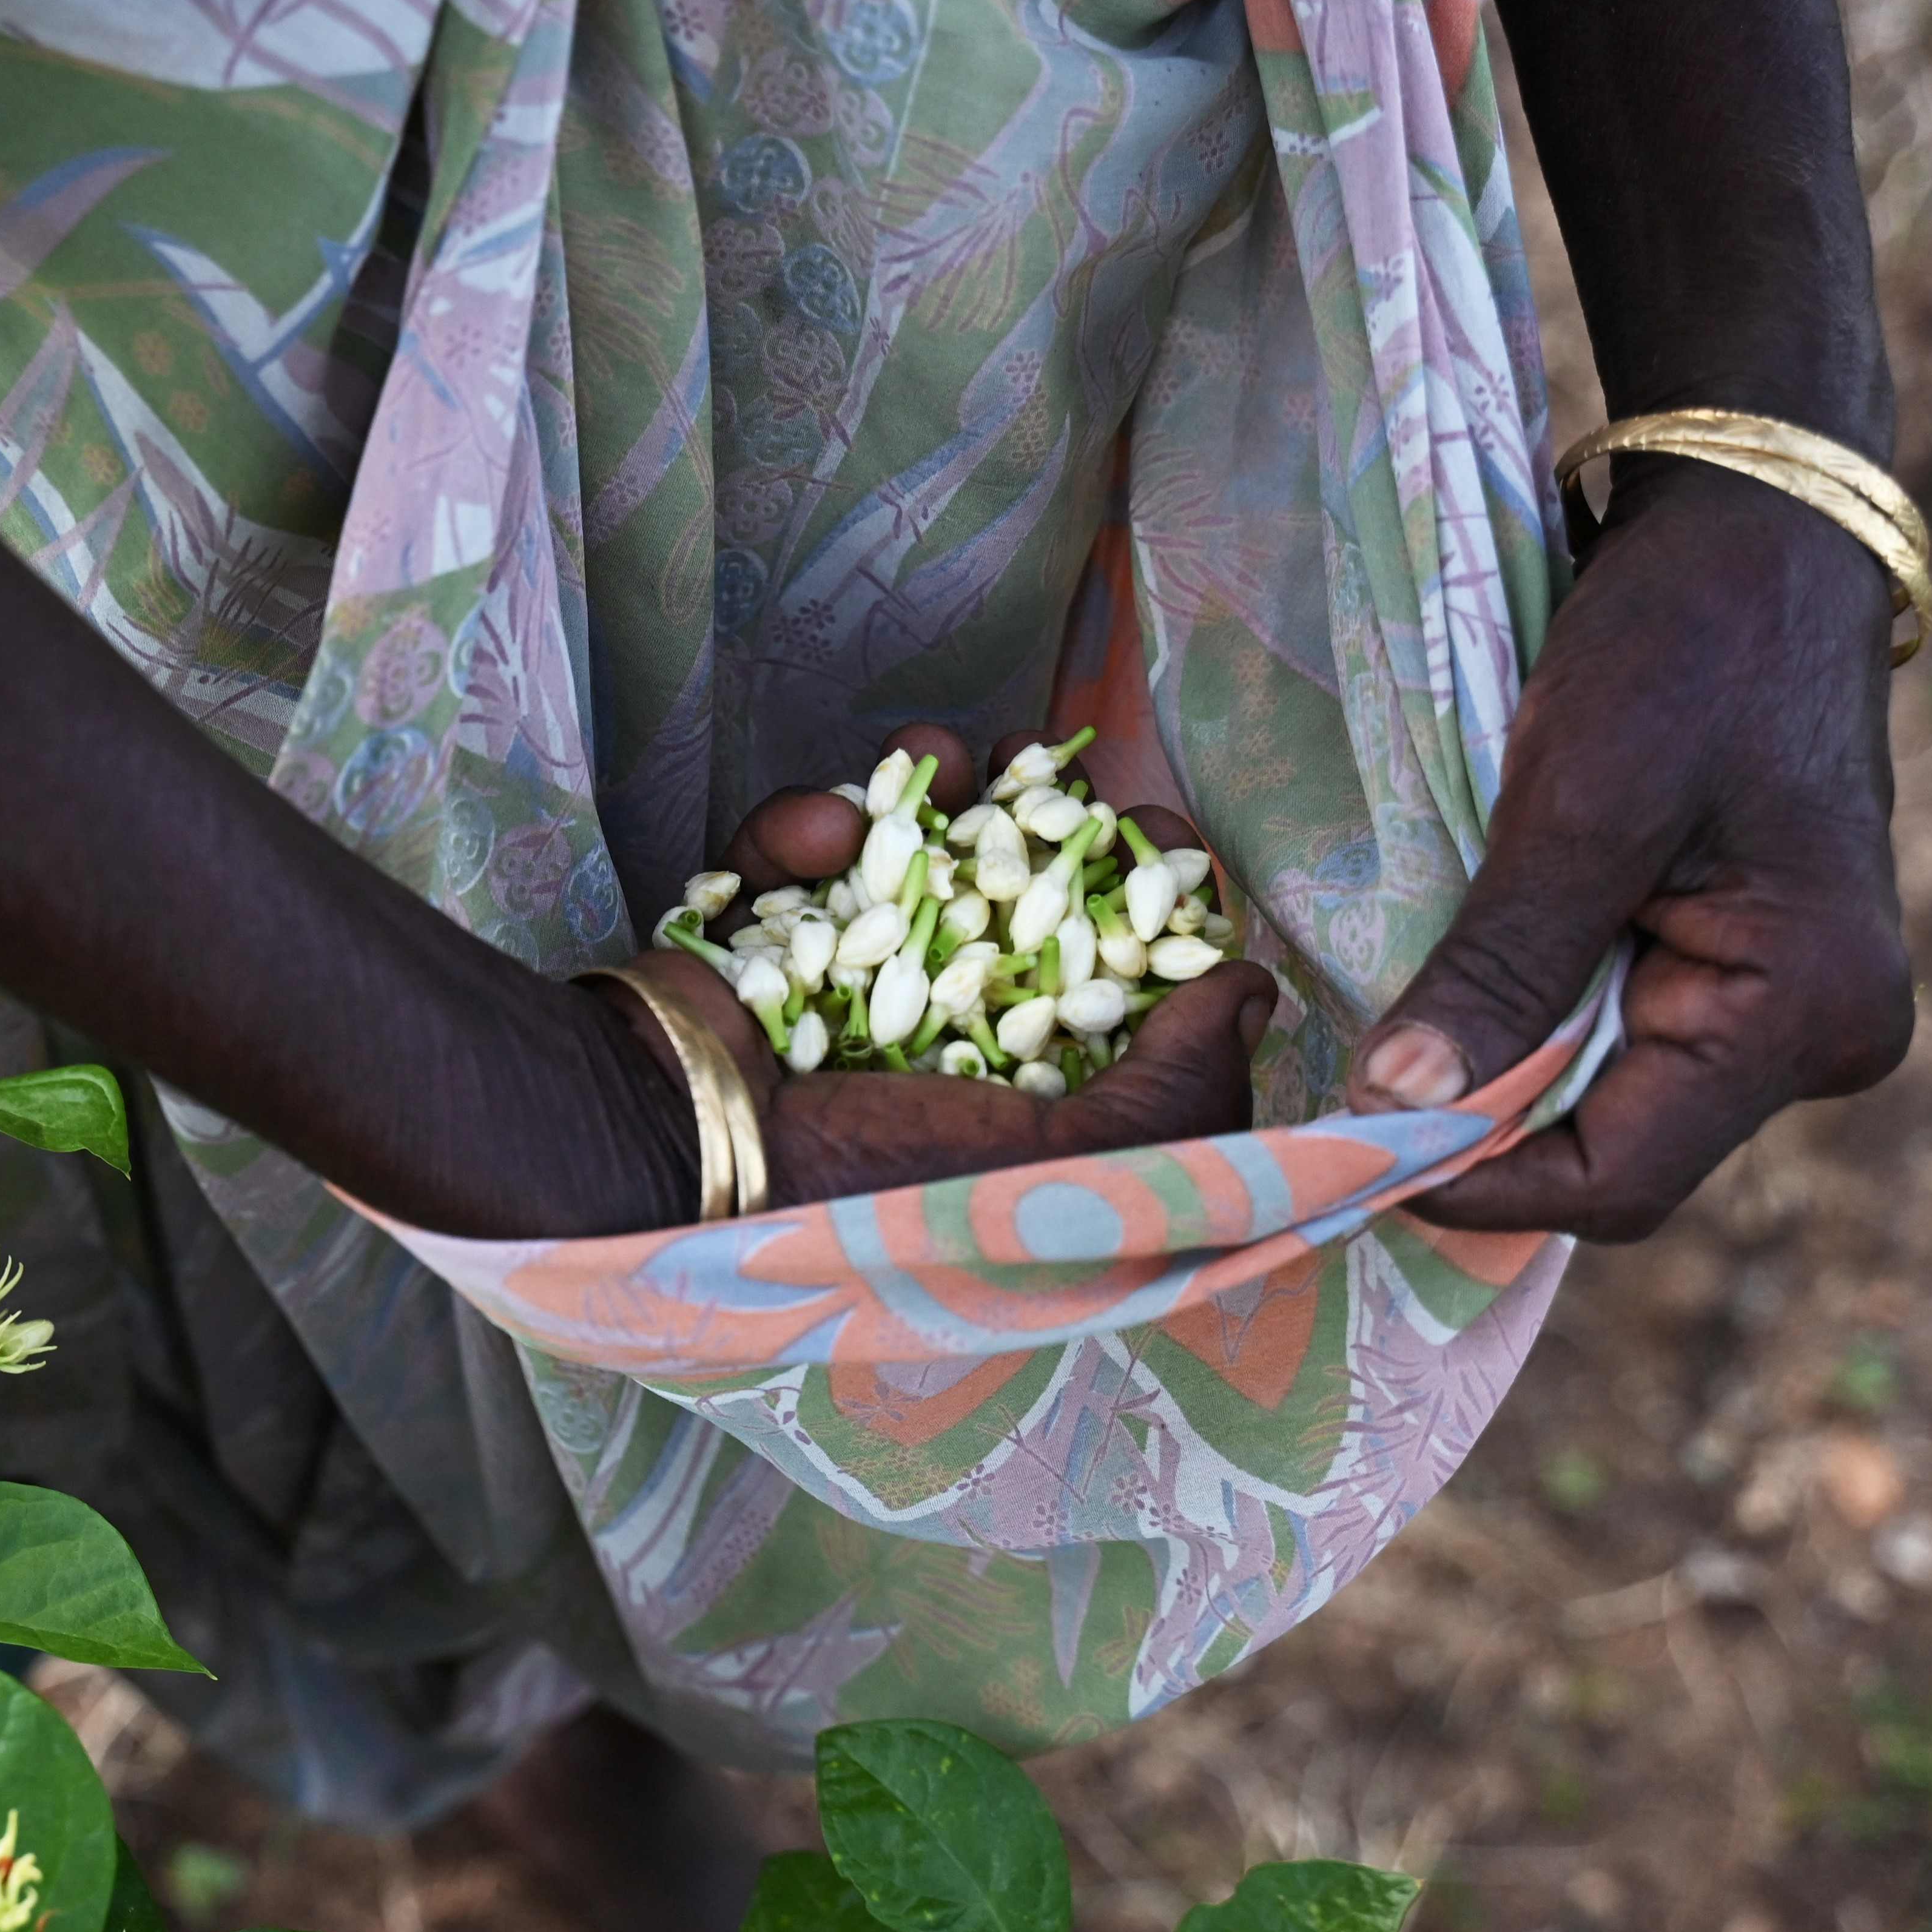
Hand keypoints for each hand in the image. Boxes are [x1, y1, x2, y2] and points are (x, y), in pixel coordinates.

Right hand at [595, 724, 1281, 1211]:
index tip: (1172, 839)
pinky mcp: (753, 944)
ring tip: (941, 752)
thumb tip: (1254, 992)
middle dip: (1046, 817)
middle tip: (1060, 764)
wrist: (677, 1158)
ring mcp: (839, 987)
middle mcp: (934, 1046)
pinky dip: (798, 834)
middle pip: (1018, 902)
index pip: (1114, 994)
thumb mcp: (1067, 1168)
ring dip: (931, 791)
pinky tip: (813, 832)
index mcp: (1015, 1113)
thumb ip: (1179, 1091)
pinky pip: (790, 863)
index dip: (1155, 909)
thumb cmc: (877, 1179)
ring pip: (910, 859)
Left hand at [1343, 463, 1913, 1238]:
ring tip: (1385, 1056)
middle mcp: (1816, 1037)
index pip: (1624, 1178)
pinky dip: (1527, 1031)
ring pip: (1607, 1102)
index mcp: (1806, 1013)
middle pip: (1616, 1152)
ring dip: (1496, 1082)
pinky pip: (1615, 1041)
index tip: (1352, 1149)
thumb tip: (1395, 1106)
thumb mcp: (1580, 806)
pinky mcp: (1735, 967)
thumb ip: (1499, 967)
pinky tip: (1450, 1003)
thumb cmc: (1685, 650)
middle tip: (1344, 1106)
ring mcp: (1781, 1007)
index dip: (1482, 1180)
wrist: (1755, 537)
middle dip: (1482, 1135)